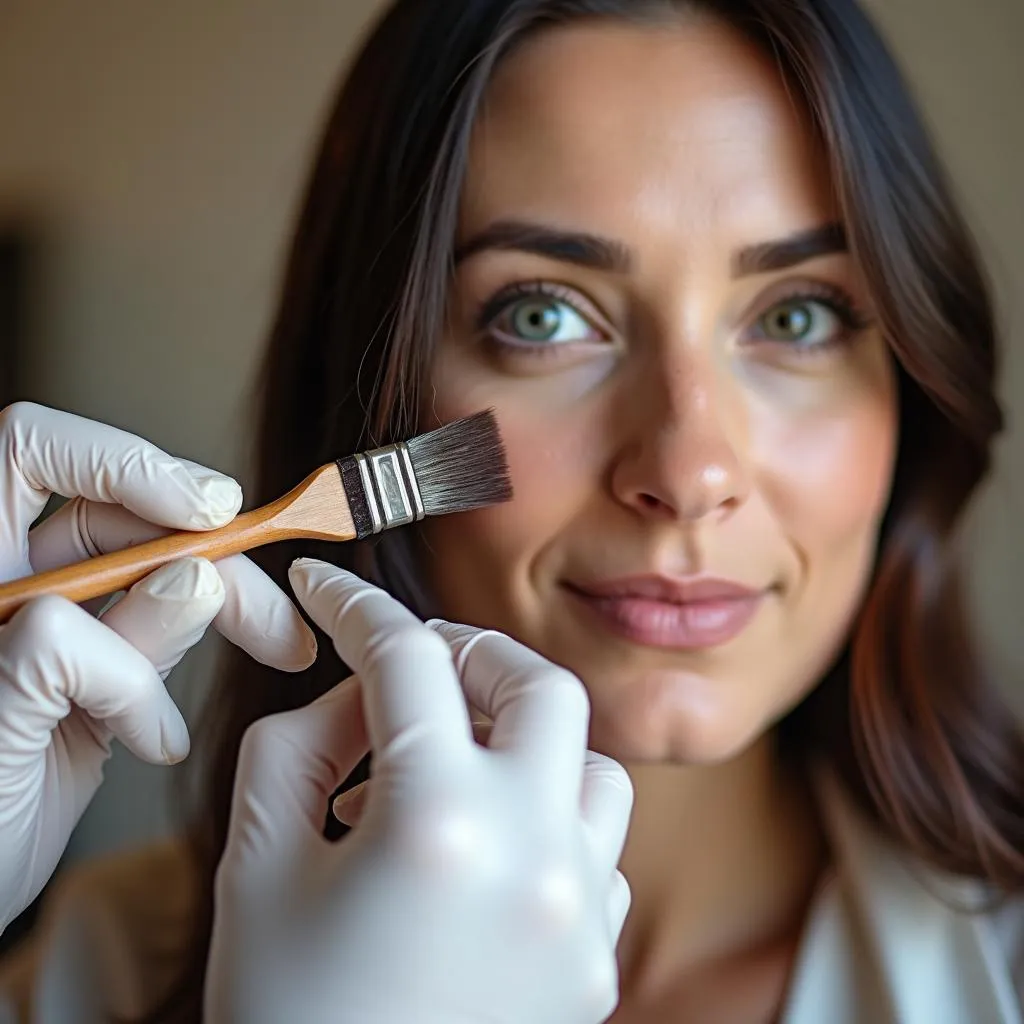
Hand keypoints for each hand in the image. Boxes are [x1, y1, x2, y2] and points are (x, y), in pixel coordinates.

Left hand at [0, 402, 315, 933]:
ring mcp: (48, 628)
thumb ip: (73, 654)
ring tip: (274, 649)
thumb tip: (192, 581)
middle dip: (211, 555)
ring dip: (221, 611)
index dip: (122, 462)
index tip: (206, 512)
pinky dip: (168, 691)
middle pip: (122, 518)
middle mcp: (6, 582)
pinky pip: (152, 645)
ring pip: (153, 574)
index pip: (32, 453)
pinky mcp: (83, 672)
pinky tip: (158, 737)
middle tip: (272, 602)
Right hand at [206, 558, 631, 1023]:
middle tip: (412, 666)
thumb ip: (300, 746)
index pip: (404, 662)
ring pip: (590, 765)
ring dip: (523, 739)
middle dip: (472, 655)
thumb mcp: (257, 867)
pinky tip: (486, 848)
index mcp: (438, 825)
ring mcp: (582, 913)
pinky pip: (596, 847)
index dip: (357, 607)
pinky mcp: (598, 961)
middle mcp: (535, 856)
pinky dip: (547, 818)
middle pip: (540, 686)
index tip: (330, 591)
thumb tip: (360, 691)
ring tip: (454, 762)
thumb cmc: (283, 1020)